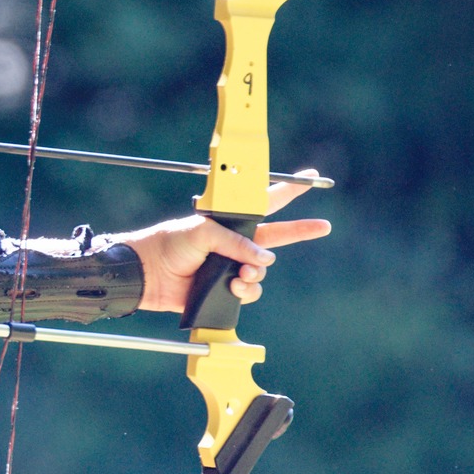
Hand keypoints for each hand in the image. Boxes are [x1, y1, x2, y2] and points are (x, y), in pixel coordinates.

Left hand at [116, 174, 331, 314]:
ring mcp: (231, 267)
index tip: (309, 180)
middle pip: (277, 236)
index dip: (286, 192)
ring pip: (261, 271)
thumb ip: (236, 242)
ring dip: (256, 274)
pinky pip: (249, 292)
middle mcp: (234, 243)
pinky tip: (234, 288)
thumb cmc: (169, 244)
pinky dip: (246, 291)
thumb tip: (264, 260)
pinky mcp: (225, 290)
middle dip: (300, 231)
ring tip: (240, 275)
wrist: (149, 274)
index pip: (264, 203)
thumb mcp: (203, 232)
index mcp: (229, 222)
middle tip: (324, 226)